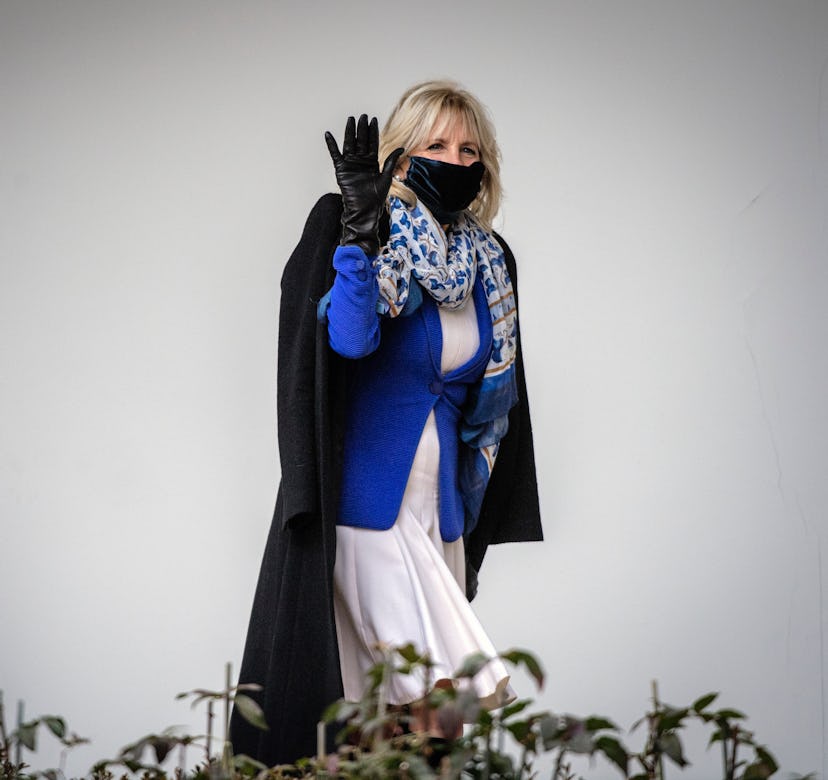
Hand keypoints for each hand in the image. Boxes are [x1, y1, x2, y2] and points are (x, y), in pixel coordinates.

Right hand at [325, 114, 403, 255]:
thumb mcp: (386, 177)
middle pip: (361, 140)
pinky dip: (331, 145)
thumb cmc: (376, 198)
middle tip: (363, 116)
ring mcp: (351, 164)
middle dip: (362, 128)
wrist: (364, 210)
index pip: (372, 143)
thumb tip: (402, 147)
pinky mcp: (341, 169)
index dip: (373, 131)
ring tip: (350, 119)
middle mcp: (361, 161)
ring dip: (349, 132)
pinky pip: (335, 154)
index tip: (374, 119)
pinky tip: (328, 135)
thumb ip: (391, 161)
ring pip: (349, 143)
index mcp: (372, 162)